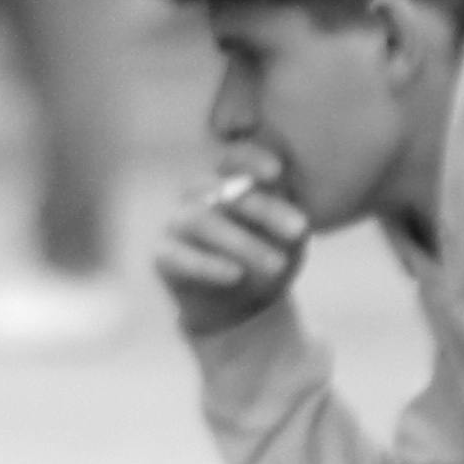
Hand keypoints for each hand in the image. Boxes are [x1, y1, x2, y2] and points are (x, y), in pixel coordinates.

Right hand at [158, 151, 310, 337]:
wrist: (242, 304)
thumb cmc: (267, 256)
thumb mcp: (289, 236)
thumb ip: (288, 214)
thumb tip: (290, 204)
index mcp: (232, 182)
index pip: (235, 159)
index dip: (251, 159)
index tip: (277, 172)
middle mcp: (200, 196)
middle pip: (222, 190)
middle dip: (262, 209)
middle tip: (298, 231)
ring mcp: (178, 223)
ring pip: (199, 220)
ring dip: (240, 241)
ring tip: (276, 265)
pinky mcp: (164, 255)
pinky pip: (177, 255)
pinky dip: (207, 265)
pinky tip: (235, 275)